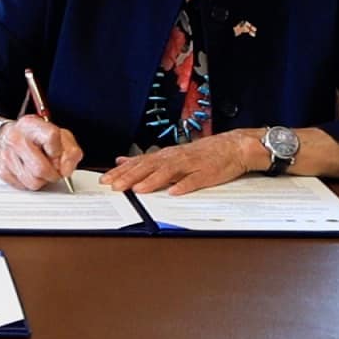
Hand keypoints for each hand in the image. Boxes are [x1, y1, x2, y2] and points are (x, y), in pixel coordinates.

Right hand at [0, 115, 82, 191]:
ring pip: (33, 182)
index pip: (51, 137)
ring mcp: (7, 155)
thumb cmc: (37, 137)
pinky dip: (31, 182)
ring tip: (42, 170)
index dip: (59, 151)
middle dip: (53, 173)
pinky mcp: (2, 170)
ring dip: (42, 180)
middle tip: (54, 169)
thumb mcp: (60, 136)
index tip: (58, 154)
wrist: (10, 135)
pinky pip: (24, 187)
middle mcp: (16, 138)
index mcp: (32, 125)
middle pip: (40, 168)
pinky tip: (31, 172)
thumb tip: (66, 170)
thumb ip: (70, 152)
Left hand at [100, 130, 260, 195]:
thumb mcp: (170, 154)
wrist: (232, 147)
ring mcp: (191, 165)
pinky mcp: (207, 173)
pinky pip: (194, 180)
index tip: (105, 180)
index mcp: (165, 156)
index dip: (121, 171)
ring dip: (152, 180)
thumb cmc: (201, 153)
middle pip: (149, 167)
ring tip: (138, 189)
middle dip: (130, 176)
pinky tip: (174, 192)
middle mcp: (175, 158)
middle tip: (114, 186)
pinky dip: (184, 185)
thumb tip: (122, 161)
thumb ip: (146, 159)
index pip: (138, 163)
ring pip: (168, 172)